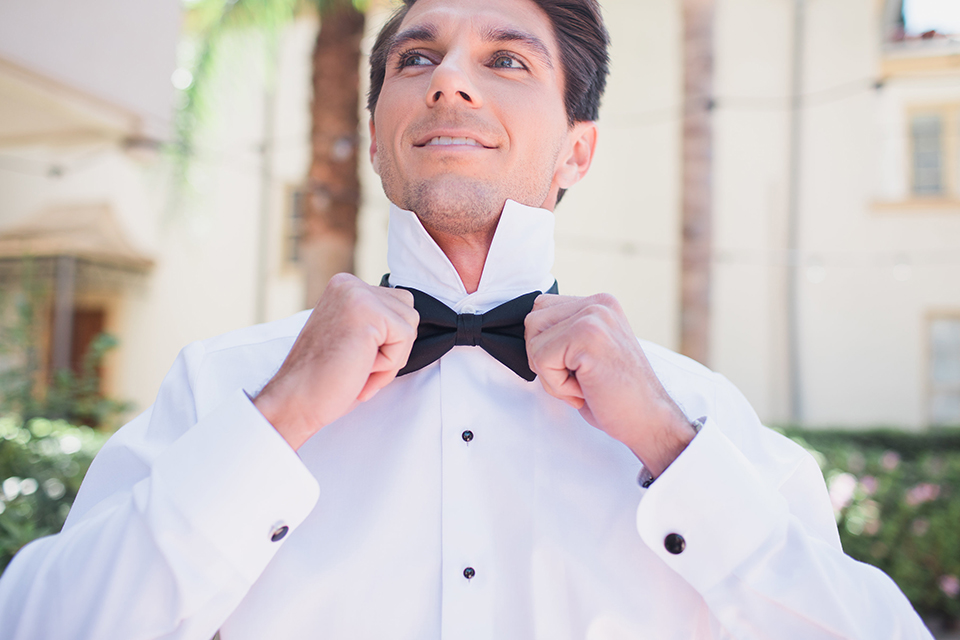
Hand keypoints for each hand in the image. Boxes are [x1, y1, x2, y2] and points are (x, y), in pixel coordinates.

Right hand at [254, 273, 418, 449]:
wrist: (296, 400)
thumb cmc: (325, 378)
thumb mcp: (353, 337)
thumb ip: (375, 322)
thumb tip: (409, 325)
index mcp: (344, 286)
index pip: (397, 305)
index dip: (387, 341)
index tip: (358, 359)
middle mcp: (349, 284)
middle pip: (408, 312)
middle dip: (393, 347)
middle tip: (360, 366)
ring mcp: (357, 295)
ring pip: (410, 324)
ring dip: (391, 357)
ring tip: (359, 367)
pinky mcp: (367, 312)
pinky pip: (405, 338)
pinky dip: (389, 364)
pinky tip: (359, 369)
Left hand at [524, 293, 695, 475]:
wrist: (649, 420)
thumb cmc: (616, 396)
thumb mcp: (588, 354)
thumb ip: (565, 334)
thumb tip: (528, 333)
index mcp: (600, 304)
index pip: (542, 310)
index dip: (548, 347)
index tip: (578, 368)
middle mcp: (598, 303)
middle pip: (532, 322)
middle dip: (545, 359)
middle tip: (579, 379)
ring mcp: (594, 316)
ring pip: (533, 341)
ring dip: (551, 373)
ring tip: (583, 382)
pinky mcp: (587, 335)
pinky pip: (542, 359)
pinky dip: (557, 385)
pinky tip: (586, 389)